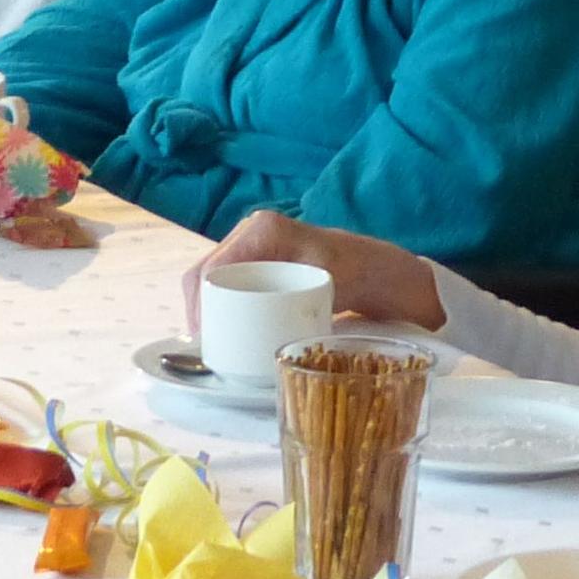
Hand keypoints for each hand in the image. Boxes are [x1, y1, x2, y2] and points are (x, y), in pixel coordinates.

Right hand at [184, 211, 443, 337]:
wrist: (381, 271)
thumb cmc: (358, 273)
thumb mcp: (329, 282)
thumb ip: (301, 297)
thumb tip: (260, 331)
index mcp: (262, 230)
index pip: (212, 267)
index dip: (200, 304)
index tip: (204, 338)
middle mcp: (252, 231)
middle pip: (205, 272)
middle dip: (198, 310)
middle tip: (206, 348)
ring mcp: (254, 246)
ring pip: (211, 278)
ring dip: (205, 309)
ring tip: (210, 344)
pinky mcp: (259, 262)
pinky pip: (226, 282)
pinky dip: (216, 305)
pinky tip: (218, 329)